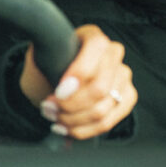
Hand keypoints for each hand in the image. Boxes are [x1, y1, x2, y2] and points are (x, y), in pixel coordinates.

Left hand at [20, 24, 135, 138]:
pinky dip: (83, 130)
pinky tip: (65, 127)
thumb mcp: (39, 55)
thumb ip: (45, 59)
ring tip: (53, 117)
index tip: (58, 92)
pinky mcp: (126, 98)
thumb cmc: (45, 64)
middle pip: (100, 88)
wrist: (49, 78)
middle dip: (70, 105)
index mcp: (92, 36)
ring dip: (72, 120)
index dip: (79, 73)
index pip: (96, 49)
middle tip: (48, 108)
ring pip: (102, 109)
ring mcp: (122, 76)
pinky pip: (107, 122)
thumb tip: (57, 78)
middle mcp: (112, 53)